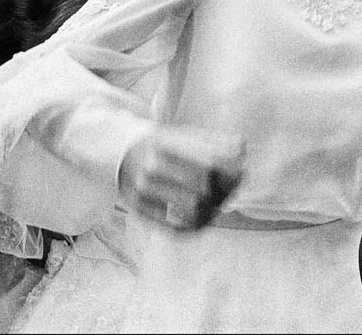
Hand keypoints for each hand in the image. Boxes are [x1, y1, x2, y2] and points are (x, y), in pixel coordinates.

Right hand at [119, 127, 244, 230]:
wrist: (119, 155)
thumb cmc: (161, 144)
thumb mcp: (182, 133)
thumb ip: (213, 140)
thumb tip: (241, 147)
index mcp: (164, 144)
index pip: (208, 162)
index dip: (231, 171)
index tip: (241, 172)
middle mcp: (151, 168)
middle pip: (203, 188)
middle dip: (224, 190)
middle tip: (232, 189)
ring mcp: (143, 191)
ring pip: (192, 209)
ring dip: (213, 209)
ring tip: (219, 203)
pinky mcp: (140, 210)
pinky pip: (176, 227)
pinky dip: (196, 224)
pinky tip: (204, 215)